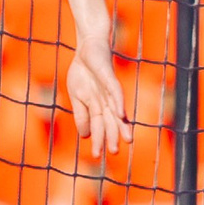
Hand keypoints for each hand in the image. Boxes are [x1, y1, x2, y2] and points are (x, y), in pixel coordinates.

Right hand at [64, 41, 127, 160]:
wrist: (87, 48)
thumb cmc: (83, 72)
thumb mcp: (77, 97)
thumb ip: (81, 115)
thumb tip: (85, 135)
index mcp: (97, 106)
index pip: (99, 126)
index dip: (99, 140)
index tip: (97, 156)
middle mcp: (106, 101)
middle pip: (111, 122)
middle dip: (112, 137)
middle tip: (114, 154)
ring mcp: (109, 90)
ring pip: (117, 111)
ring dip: (122, 125)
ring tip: (127, 140)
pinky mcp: (110, 78)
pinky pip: (116, 92)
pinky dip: (119, 103)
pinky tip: (121, 114)